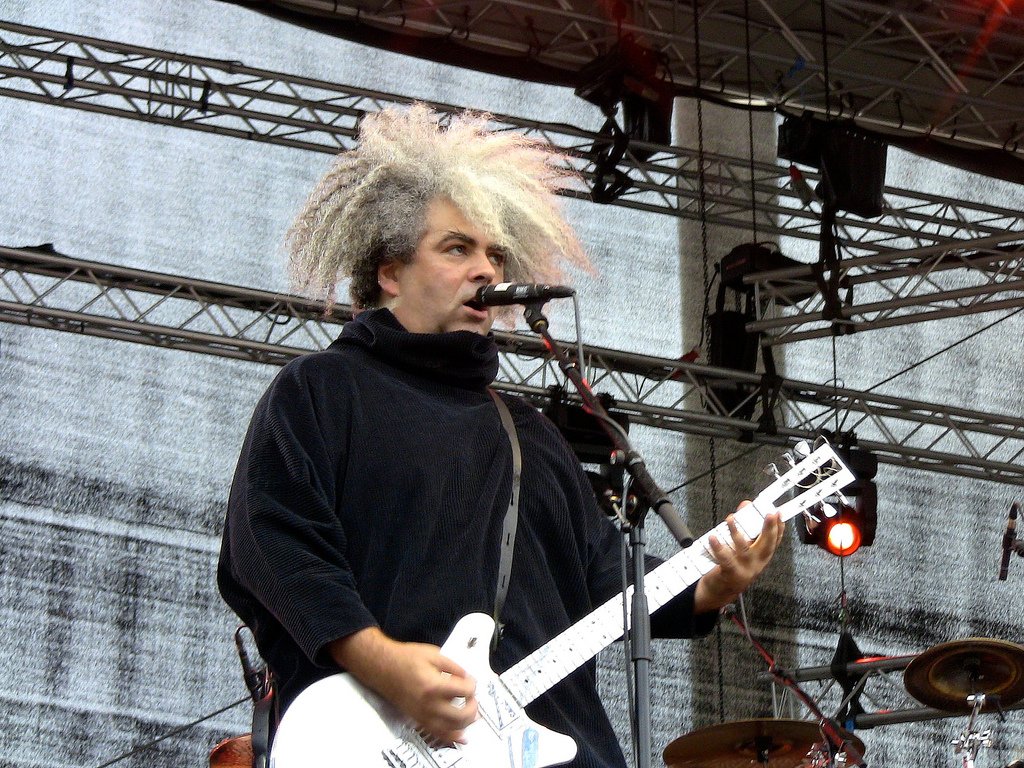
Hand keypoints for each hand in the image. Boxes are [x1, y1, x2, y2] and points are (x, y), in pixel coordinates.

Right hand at [329, 627, 477, 742]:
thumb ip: (453, 666)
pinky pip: (438, 733)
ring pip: (452, 728)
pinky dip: (452, 737)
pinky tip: (462, 736)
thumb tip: (467, 677)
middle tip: (473, 698)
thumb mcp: (433, 654)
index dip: (473, 685)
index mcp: (434, 685)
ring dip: (466, 722)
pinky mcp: (418, 719)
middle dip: (473, 707)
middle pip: (462, 715)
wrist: (382, 667)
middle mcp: (429, 704)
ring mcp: (423, 714)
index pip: (465, 691)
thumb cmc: (405, 658)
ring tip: (472, 714)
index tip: (471, 680)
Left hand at [693, 502, 783, 613]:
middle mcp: (756, 563)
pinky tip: (712, 538)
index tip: (779, 513)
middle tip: (769, 514)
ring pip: (744, 550)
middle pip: (766, 546)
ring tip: (730, 519)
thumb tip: (746, 504)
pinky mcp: (730, 574)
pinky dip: (718, 548)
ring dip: (737, 533)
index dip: (779, 527)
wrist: (718, 592)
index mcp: (761, 556)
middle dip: (769, 529)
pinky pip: (725, 560)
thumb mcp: (740, 545)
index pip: (774, 541)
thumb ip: (744, 524)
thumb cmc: (730, 565)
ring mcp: (745, 570)